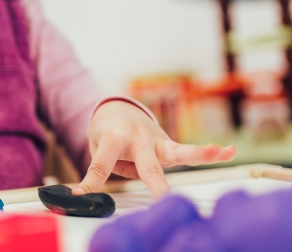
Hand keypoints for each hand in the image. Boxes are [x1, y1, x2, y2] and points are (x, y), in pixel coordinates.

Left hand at [73, 101, 235, 197]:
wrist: (116, 110)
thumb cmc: (106, 134)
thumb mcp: (98, 148)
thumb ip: (107, 168)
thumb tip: (105, 193)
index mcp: (112, 140)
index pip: (101, 165)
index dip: (90, 182)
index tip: (79, 194)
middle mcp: (137, 139)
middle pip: (147, 163)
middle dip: (155, 181)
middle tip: (164, 198)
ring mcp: (155, 141)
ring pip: (177, 150)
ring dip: (197, 153)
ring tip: (215, 151)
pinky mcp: (168, 145)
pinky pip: (188, 152)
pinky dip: (209, 152)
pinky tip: (229, 151)